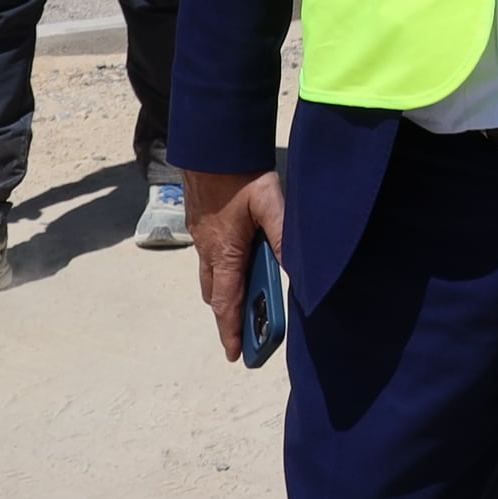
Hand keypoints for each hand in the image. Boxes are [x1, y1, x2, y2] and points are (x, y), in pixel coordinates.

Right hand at [181, 167, 286, 361]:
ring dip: (224, 290)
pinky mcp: (199, 222)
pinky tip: (238, 258)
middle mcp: (207, 249)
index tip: (235, 355)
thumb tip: (298, 268)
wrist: (210, 143)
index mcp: (225, 251)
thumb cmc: (240, 173)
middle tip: (242, 331)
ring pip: (209, 275)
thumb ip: (284, 235)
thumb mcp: (271, 202)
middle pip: (215, 293)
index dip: (231, 331)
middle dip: (227, 314)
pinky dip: (220, 268)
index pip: (227, 302)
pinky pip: (208, 256)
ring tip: (244, 298)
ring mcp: (200, 235)